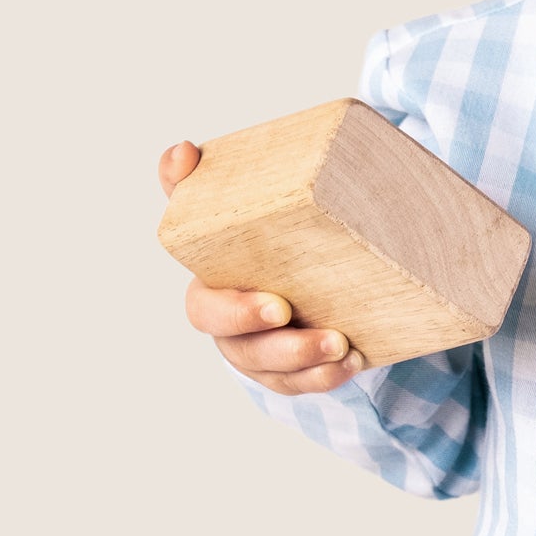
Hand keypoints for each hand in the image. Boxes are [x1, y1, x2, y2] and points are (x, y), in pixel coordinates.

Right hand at [159, 139, 366, 393]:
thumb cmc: (250, 231)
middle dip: (279, 344)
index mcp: (211, 289)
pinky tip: (352, 362)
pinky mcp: (288, 370)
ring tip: (342, 345)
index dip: (236, 312)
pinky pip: (302, 384)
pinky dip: (326, 376)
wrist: (289, 259)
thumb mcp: (224, 202)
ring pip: (275, 372)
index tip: (278, 306)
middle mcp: (230, 330)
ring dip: (308, 362)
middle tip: (320, 331)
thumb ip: (194, 180)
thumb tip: (183, 150)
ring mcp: (260, 354)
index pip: (206, 309)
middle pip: (242, 349)